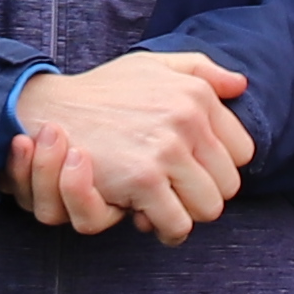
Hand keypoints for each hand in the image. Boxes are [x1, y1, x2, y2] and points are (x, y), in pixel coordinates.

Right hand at [7, 49, 252, 241]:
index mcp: (196, 94)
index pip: (242, 152)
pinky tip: (145, 217)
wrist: (50, 110)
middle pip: (229, 186)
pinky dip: (164, 228)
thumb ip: (201, 70)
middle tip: (175, 193)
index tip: (193, 171)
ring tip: (162, 207)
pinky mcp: (143, 179)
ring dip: (186, 214)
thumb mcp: (152, 66)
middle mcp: (188, 118)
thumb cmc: (103, 92)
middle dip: (203, 195)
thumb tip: (240, 85)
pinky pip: (178, 223)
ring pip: (209, 209)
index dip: (218, 167)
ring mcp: (167, 149)